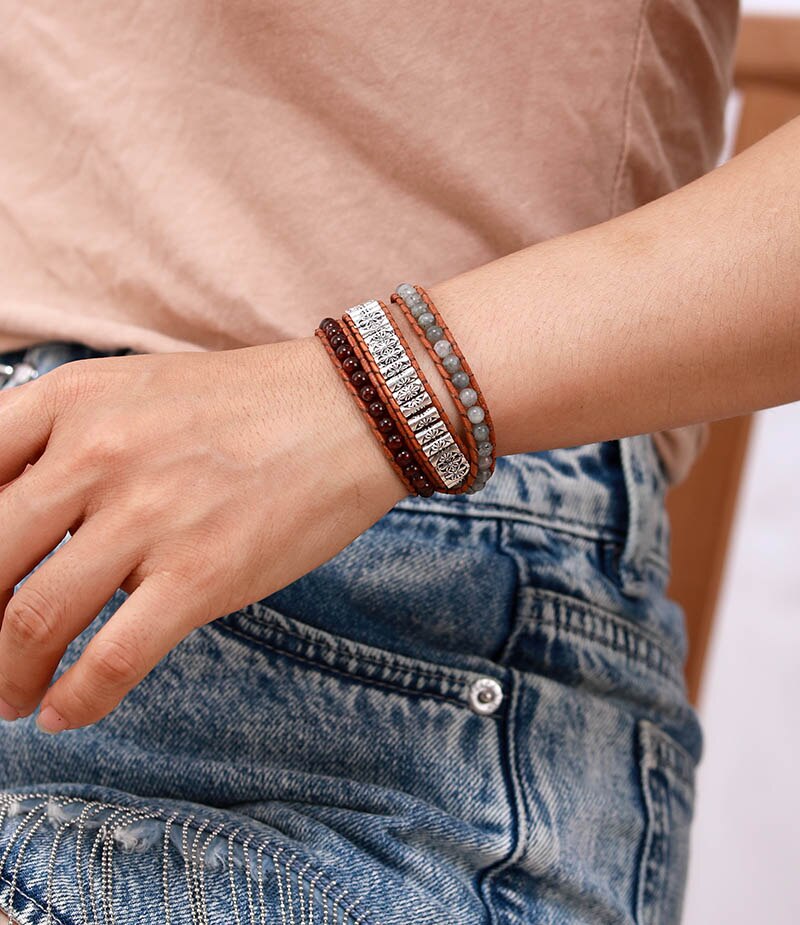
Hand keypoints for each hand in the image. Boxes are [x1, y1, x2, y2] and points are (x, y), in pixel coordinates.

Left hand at [0, 336, 406, 731]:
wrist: (351, 413)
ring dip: (9, 675)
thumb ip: (66, 439)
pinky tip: (65, 714)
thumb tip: (16, 515)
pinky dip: (77, 701)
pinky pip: (112, 660)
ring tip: (15, 694)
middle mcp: (98, 456)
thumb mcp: (137, 389)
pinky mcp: (202, 575)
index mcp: (74, 402)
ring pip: (34, 620)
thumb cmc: (248, 404)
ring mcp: (151, 517)